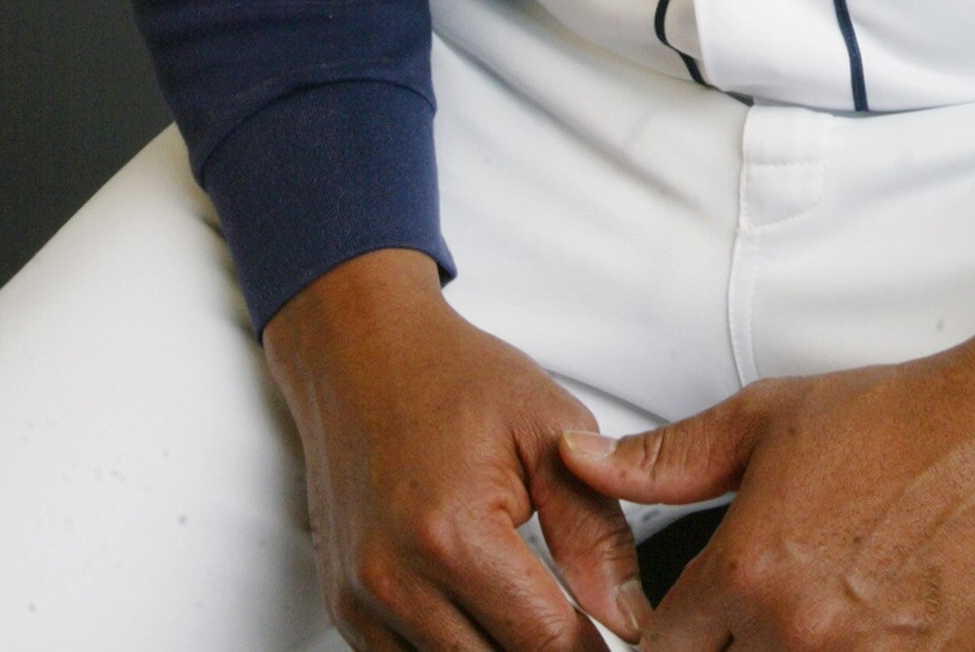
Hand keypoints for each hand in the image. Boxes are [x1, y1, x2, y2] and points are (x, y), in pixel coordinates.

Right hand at [263, 248, 648, 651]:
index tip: (625, 644)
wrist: (359, 350)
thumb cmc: (449, 376)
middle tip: (583, 632)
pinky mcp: (346, 611)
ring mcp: (362, 603)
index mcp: (452, 534)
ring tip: (536, 622)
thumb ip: (594, 529)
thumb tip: (628, 616)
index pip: (543, 644)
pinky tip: (487, 625)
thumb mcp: (546, 427)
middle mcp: (395, 580)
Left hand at [559, 325, 974, 651]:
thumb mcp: (765, 418)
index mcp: (749, 571)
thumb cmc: (895, 420)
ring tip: (796, 623)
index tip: (683, 623)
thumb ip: (666, 458)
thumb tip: (584, 463)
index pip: (662, 650)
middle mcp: (800, 633)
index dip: (663, 639)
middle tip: (743, 619)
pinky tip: (851, 636)